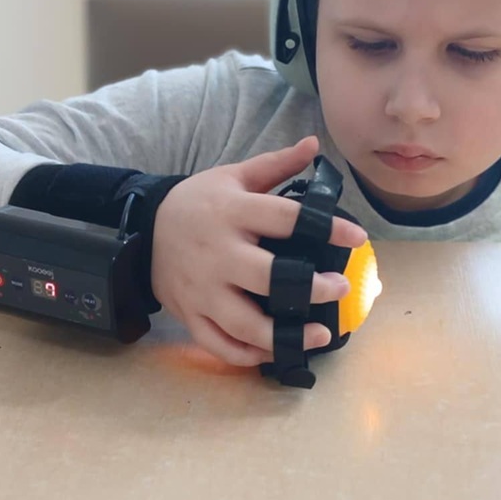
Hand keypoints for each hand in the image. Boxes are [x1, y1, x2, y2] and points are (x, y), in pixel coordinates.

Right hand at [150, 136, 367, 365]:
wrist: (142, 230)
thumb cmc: (198, 202)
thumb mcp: (233, 176)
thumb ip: (275, 165)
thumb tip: (313, 144)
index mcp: (233, 212)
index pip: (286, 218)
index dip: (326, 228)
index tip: (358, 237)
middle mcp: (218, 253)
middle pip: (268, 276)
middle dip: (309, 287)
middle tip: (341, 288)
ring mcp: (203, 290)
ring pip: (245, 323)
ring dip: (285, 335)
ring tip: (321, 334)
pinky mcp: (191, 315)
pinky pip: (220, 344)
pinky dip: (250, 355)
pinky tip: (279, 353)